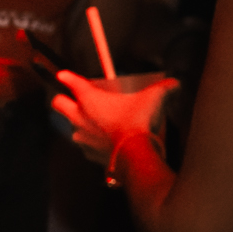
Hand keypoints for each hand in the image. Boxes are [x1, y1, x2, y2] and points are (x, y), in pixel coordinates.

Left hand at [54, 66, 176, 170]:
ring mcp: (82, 137)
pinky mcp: (88, 154)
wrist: (134, 156)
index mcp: (90, 99)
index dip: (67, 77)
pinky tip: (106, 142)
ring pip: (71, 127)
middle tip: (73, 100)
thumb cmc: (138, 122)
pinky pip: (85, 146)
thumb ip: (164, 88)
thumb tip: (175, 84)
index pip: (72, 83)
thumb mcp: (154, 99)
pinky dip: (93, 143)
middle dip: (62, 100)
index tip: (63, 75)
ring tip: (95, 123)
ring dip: (80, 124)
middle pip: (58, 104)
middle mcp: (80, 117)